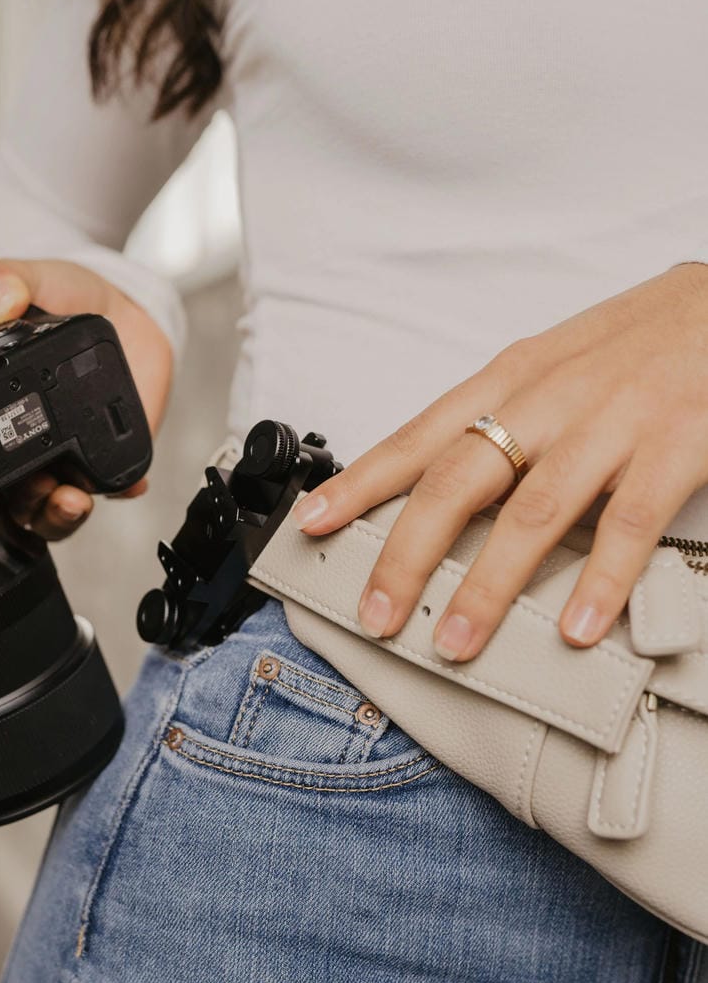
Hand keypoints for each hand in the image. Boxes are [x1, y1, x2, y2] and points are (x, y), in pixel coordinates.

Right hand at [0, 256, 171, 539]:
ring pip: (57, 508)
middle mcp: (29, 443)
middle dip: (26, 506)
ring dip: (62, 513)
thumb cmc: (65, 301)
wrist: (122, 307)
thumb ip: (0, 280)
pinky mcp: (113, 454)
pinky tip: (129, 483)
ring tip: (73, 500)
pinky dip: (121, 489)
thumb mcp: (29, 279)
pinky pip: (115, 486)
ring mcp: (71, 454)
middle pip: (15, 499)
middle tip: (42, 493)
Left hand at [292, 262, 707, 659]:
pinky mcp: (675, 445)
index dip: (361, 483)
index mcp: (511, 380)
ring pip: (533, 511)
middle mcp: (549, 400)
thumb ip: (499, 420)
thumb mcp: (553, 366)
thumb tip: (437, 485)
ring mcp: (612, 424)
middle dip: (406, 554)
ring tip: (454, 641)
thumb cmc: (637, 341)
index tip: (311, 524)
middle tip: (375, 614)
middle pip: (457, 482)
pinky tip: (574, 627)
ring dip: (487, 584)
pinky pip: (631, 522)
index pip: (418, 437)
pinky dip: (600, 579)